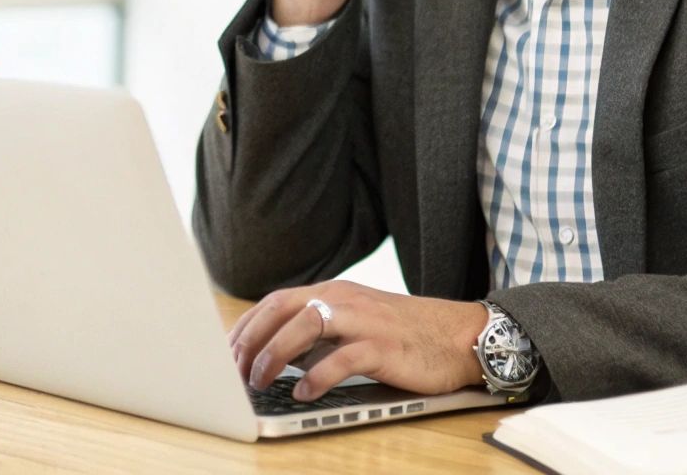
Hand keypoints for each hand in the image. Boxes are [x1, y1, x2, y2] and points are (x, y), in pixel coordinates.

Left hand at [227, 280, 486, 400]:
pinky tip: (303, 392)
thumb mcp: (355, 323)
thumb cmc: (405, 334)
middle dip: (251, 340)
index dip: (246, 327)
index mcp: (333, 292)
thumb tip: (276, 355)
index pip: (275, 302)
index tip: (226, 353)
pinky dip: (317, 376)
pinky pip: (342, 359)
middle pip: (281, 310)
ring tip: (259, 382)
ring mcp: (363, 320)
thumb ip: (319, 332)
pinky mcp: (383, 346)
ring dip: (274, 356)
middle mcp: (343, 299)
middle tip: (233, 371)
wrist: (460, 335)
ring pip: (304, 328)